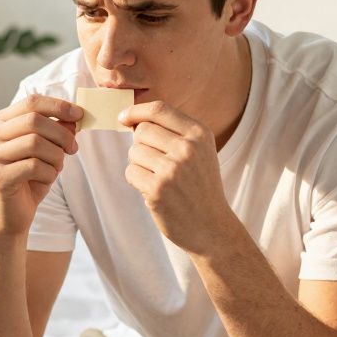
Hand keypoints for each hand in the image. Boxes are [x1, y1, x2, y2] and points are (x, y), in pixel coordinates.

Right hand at [0, 94, 79, 236]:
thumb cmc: (30, 179)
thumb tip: (74, 116)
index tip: (79, 114)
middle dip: (61, 134)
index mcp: (0, 123)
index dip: (58, 106)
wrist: (12, 215)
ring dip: (56, 156)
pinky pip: (34, 166)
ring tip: (57, 167)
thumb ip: (57, 130)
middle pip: (34, 120)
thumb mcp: (47, 150)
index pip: (31, 102)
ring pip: (35, 143)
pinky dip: (49, 172)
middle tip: (73, 148)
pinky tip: (46, 179)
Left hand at [120, 101, 229, 253]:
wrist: (212, 228)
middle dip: (140, 144)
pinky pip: (131, 172)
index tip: (123, 117)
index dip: (136, 110)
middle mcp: (187, 148)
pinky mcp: (157, 189)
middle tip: (154, 163)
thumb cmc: (200, 187)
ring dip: (139, 164)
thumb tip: (132, 120)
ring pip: (134, 151)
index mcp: (199, 134)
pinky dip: (136, 180)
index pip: (159, 109)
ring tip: (158, 178)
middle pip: (142, 130)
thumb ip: (173, 132)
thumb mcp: (200, 152)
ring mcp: (172, 169)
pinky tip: (153, 190)